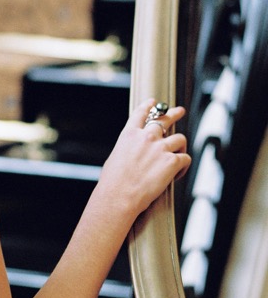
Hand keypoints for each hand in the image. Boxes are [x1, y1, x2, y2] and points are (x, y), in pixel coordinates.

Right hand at [98, 98, 190, 219]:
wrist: (118, 196)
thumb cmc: (112, 182)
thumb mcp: (114, 159)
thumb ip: (127, 151)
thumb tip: (133, 155)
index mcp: (129, 135)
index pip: (141, 113)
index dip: (148, 106)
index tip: (153, 101)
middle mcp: (146, 137)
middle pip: (164, 119)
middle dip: (174, 114)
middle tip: (179, 111)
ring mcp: (160, 148)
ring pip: (180, 138)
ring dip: (180, 147)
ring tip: (179, 156)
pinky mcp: (172, 161)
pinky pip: (185, 158)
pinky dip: (183, 167)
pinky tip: (177, 175)